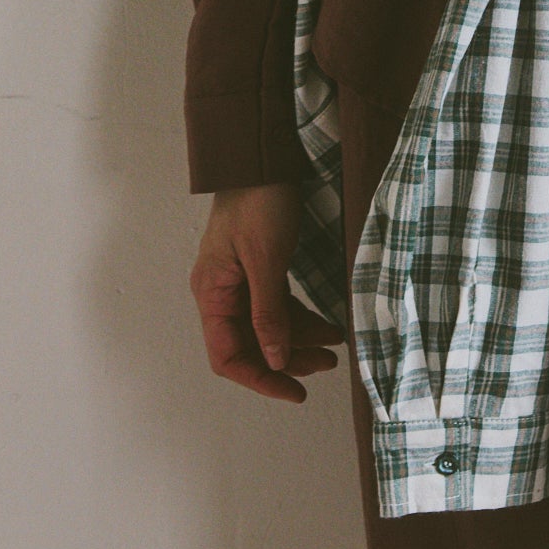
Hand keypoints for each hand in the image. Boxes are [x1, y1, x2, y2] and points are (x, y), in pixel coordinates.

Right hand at [189, 181, 345, 402]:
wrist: (263, 157)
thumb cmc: (259, 203)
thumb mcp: (266, 260)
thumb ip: (269, 314)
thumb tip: (276, 360)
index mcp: (212, 294)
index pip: (228, 356)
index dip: (261, 378)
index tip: (294, 390)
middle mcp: (222, 293)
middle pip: (251, 345)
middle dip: (289, 359)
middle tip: (327, 365)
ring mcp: (240, 281)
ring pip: (268, 327)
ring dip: (300, 339)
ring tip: (336, 344)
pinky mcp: (259, 269)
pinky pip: (278, 306)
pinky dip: (301, 317)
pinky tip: (328, 323)